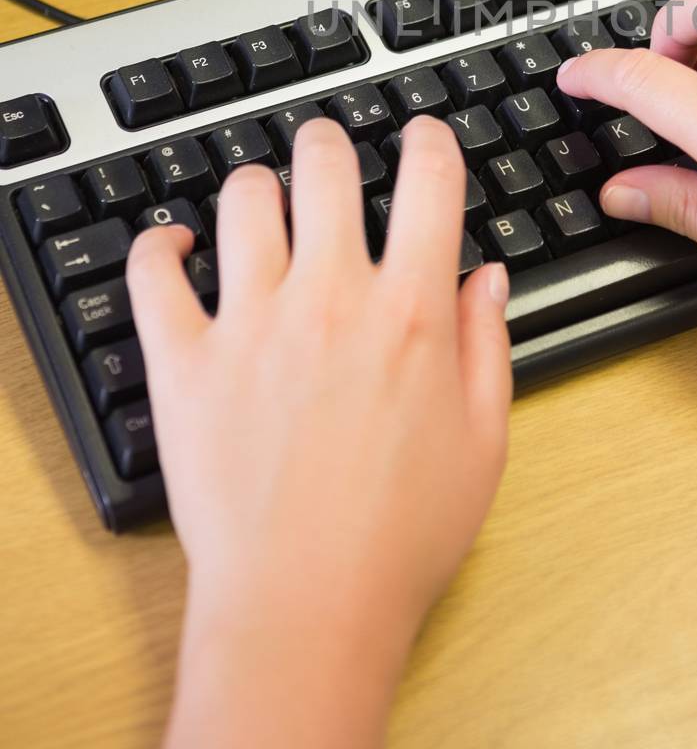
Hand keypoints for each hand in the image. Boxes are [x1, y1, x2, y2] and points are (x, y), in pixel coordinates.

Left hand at [128, 115, 511, 748]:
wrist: (307, 609)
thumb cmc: (401, 537)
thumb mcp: (485, 440)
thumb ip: (490, 344)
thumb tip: (487, 275)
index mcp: (411, 312)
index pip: (428, 179)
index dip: (430, 139)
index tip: (423, 139)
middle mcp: (331, 298)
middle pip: (325, 163)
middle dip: (331, 144)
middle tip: (330, 158)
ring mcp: (251, 323)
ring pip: (243, 199)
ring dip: (258, 188)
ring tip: (263, 207)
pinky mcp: (185, 361)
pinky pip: (154, 271)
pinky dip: (159, 245)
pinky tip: (176, 247)